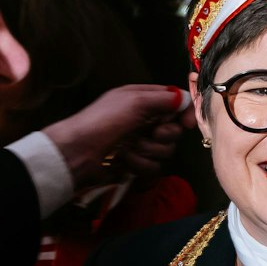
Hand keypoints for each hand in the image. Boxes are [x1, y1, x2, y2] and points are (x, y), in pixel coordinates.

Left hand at [40, 84, 194, 189]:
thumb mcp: (135, 102)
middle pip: (174, 129)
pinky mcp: (136, 163)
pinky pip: (154, 166)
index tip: (187, 123)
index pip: (175, 103)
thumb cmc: (104, 121)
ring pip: (165, 150)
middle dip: (164, 134)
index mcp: (143, 100)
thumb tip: (185, 99)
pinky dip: (140, 164)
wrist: (79, 152)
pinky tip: (125, 160)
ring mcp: (140, 143)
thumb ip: (164, 99)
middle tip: (151, 134)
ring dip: (148, 151)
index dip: (184, 113)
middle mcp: (144, 120)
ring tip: (129, 148)